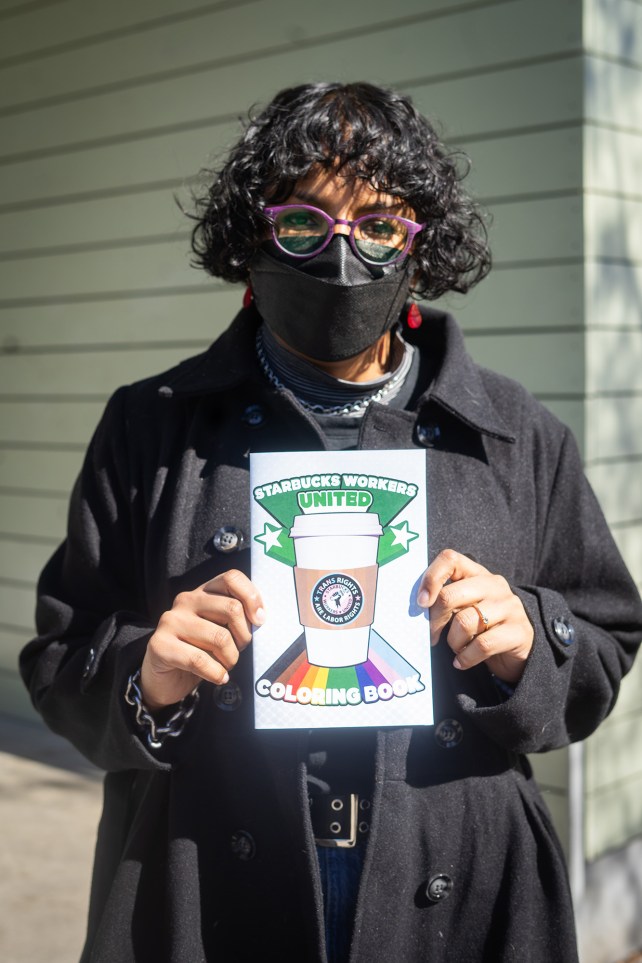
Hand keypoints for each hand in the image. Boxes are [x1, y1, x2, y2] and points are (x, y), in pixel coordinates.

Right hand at [140, 570, 264, 710]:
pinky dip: (216, 673)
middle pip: (232, 608)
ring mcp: (171, 621)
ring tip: (225, 666)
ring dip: (231, 659)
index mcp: (203, 592)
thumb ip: (236, 619)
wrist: (163, 678)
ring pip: (220, 637)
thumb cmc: (199, 652)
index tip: (259, 620)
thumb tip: (259, 619)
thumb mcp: (220, 630)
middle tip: (239, 650)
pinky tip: (218, 677)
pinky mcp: (160, 644)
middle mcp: (186, 600)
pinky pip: (199, 660)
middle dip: (244, 636)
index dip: (252, 597)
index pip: (232, 578)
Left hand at [417, 549, 532, 683]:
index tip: (421, 602)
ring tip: (456, 648)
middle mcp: (494, 585)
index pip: (450, 559)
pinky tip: (462, 661)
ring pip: (464, 623)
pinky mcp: (518, 632)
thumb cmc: (482, 624)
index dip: (431, 578)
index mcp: (477, 573)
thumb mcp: (464, 606)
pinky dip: (465, 657)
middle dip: (434, 621)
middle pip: (450, 595)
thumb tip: (419, 608)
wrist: (521, 647)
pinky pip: (481, 645)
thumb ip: (445, 601)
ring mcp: (509, 607)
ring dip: (453, 642)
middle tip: (432, 636)